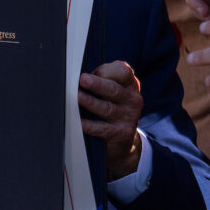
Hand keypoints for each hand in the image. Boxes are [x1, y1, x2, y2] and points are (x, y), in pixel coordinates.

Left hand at [78, 61, 144, 176]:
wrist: (123, 139)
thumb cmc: (112, 107)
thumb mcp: (112, 91)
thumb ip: (101, 81)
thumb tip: (77, 79)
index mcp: (130, 84)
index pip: (123, 72)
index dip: (107, 70)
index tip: (91, 72)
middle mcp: (132, 99)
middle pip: (114, 89)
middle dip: (97, 84)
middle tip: (83, 79)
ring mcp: (129, 117)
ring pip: (107, 108)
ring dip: (91, 102)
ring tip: (78, 97)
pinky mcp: (122, 133)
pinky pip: (103, 128)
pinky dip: (90, 125)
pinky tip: (80, 122)